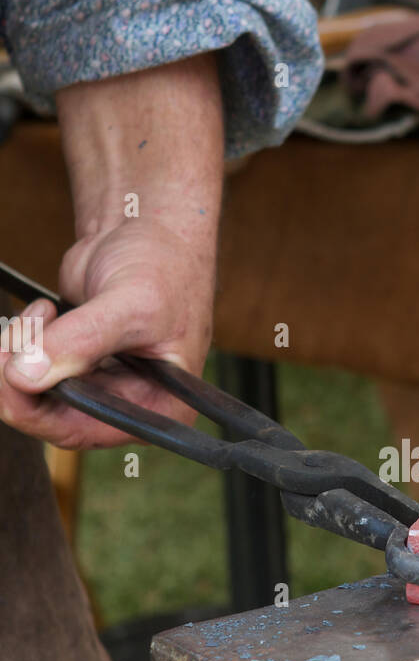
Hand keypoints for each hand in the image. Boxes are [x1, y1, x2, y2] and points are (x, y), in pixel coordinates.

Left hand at [0, 220, 215, 448]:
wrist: (146, 228)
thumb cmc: (162, 265)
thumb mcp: (131, 304)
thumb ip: (82, 341)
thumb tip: (25, 376)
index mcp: (158, 408)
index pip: (84, 432)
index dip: (37, 410)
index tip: (13, 371)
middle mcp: (127, 405)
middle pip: (50, 416)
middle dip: (20, 374)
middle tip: (18, 331)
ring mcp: (96, 385)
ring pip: (34, 394)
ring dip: (18, 354)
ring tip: (40, 312)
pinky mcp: (72, 362)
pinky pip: (28, 371)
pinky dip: (19, 343)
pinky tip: (41, 312)